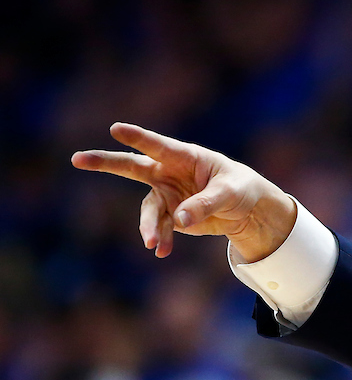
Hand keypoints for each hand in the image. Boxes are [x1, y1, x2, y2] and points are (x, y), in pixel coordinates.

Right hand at [71, 123, 296, 260]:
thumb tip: (179, 218)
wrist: (245, 210)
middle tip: (77, 159)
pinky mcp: (171, 214)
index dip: (138, 138)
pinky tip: (162, 251)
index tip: (115, 128)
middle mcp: (169, 172)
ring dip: (149, 226)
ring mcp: (166, 193)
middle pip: (132, 166)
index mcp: (185, 157)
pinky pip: (161, 227)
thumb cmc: (239, 189)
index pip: (158, 146)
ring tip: (152, 243)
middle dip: (105, 162)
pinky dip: (162, 239)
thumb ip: (205, 203)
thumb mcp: (229, 194)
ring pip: (148, 209)